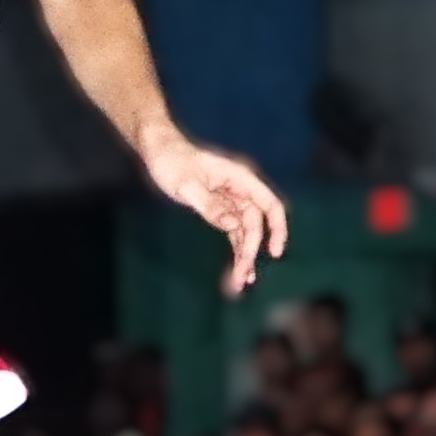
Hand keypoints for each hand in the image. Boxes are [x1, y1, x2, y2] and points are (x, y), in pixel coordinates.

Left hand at [141, 126, 290, 294]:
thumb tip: (234, 226)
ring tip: (240, 284)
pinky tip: (237, 272)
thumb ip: (210, 206)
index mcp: (240, 178)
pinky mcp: (220, 209)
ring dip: (244, 257)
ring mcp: (232, 201)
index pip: (269, 205)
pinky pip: (234, 233)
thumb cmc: (172, 162)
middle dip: (250, 252)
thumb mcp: (186, 186)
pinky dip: (236, 250)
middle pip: (255, 225)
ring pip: (245, 232)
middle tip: (242, 279)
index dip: (277, 229)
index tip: (275, 252)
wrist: (158, 151)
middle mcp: (240, 190)